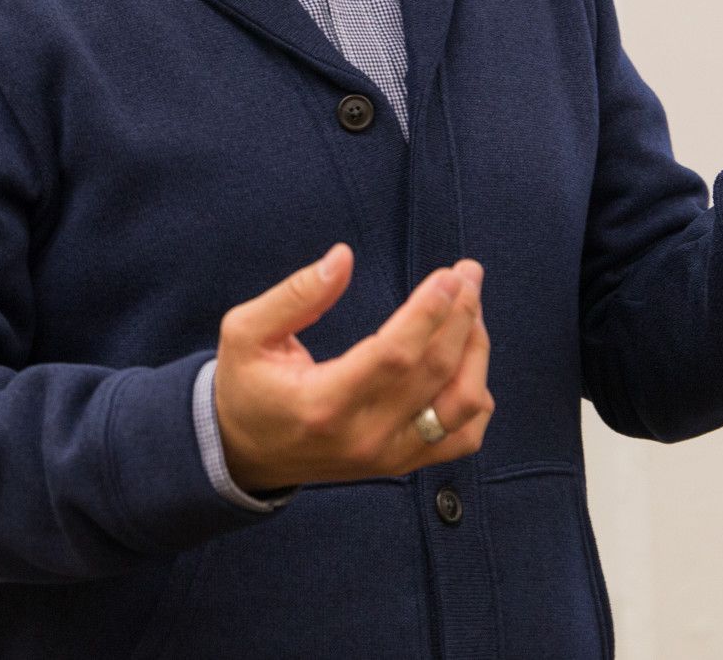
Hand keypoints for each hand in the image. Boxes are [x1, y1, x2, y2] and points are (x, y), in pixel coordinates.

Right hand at [213, 244, 491, 492]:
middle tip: (468, 272)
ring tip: (470, 309)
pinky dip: (477, 398)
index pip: (395, 356)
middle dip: (462, 315)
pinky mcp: (402, 463)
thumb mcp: (246, 332)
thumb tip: (343, 257)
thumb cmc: (246, 386)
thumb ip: (295, 295)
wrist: (245, 453)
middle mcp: (364, 436)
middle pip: (436, 373)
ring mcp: (388, 455)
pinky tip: (467, 361)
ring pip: (462, 406)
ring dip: (476, 351)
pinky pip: (462, 438)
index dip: (429, 313)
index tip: (449, 275)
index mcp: (324, 403)